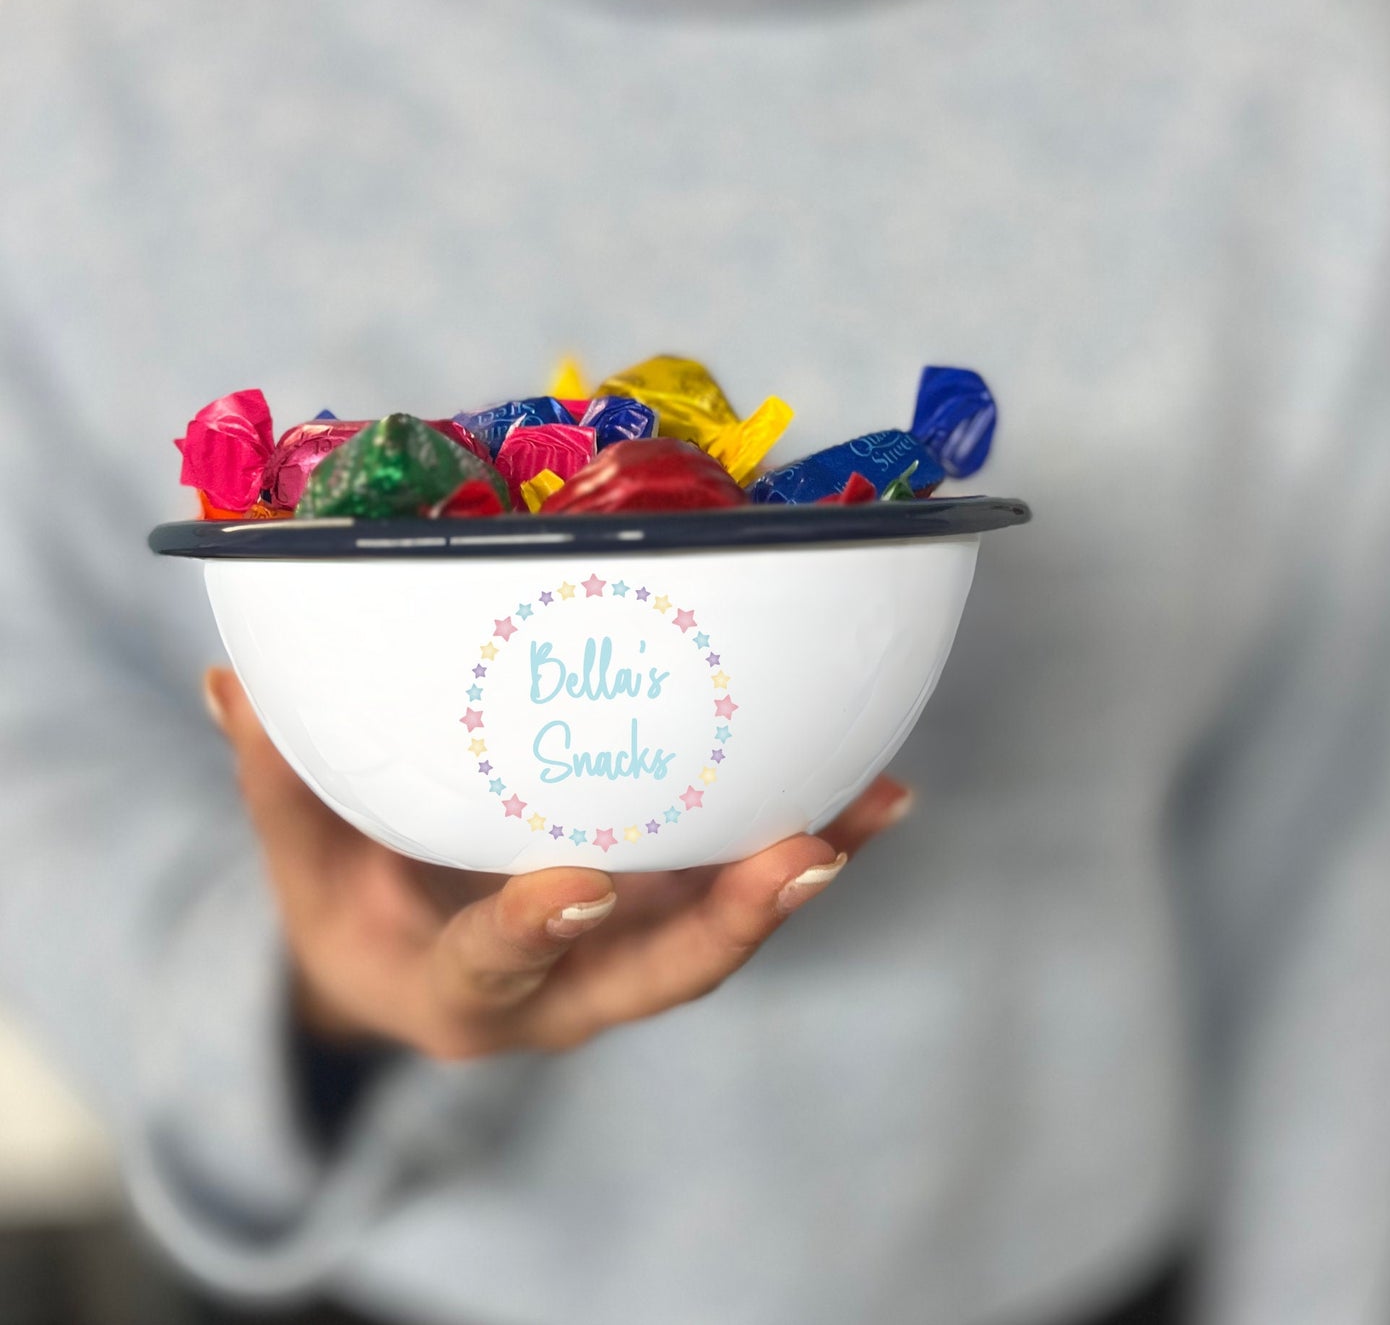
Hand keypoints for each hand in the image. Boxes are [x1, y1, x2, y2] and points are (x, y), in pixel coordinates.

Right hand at [204, 668, 912, 1059]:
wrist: (413, 968)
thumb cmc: (350, 910)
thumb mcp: (304, 858)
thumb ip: (280, 777)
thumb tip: (231, 677)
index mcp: (460, 992)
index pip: (497, 971)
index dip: (532, 933)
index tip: (573, 881)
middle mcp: (565, 993)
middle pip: (657, 973)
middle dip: (732, 921)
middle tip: (805, 854)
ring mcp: (628, 959)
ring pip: (724, 933)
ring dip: (802, 872)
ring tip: (876, 803)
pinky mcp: (668, 920)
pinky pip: (742, 889)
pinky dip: (809, 845)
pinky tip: (873, 789)